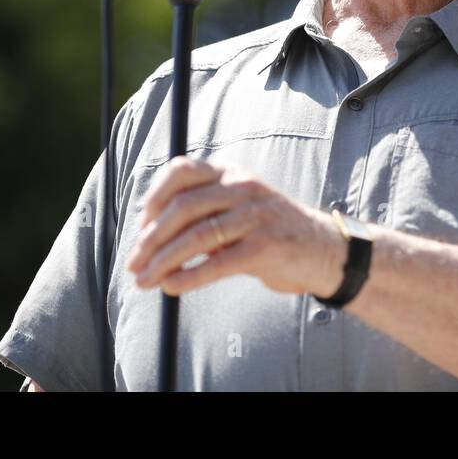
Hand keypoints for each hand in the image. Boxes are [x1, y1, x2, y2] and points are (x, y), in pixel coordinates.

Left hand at [125, 155, 346, 297]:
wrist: (324, 251)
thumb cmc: (271, 231)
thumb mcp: (239, 209)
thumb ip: (204, 213)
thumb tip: (151, 235)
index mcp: (232, 174)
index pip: (182, 172)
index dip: (154, 198)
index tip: (141, 226)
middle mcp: (243, 188)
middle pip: (183, 207)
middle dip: (151, 239)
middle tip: (134, 263)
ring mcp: (256, 216)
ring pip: (197, 236)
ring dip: (163, 261)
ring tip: (145, 280)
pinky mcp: (265, 247)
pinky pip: (218, 262)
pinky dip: (189, 276)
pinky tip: (172, 286)